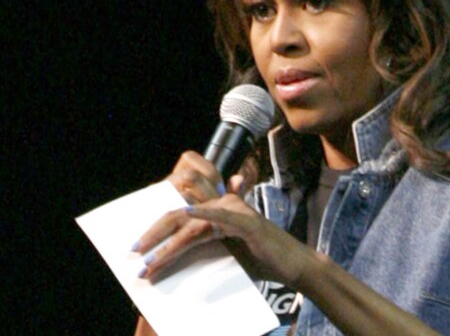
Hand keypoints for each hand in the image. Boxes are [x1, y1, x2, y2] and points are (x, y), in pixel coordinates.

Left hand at [132, 150, 264, 279]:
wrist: (294, 266)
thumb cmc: (262, 261)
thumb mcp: (226, 255)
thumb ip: (204, 249)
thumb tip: (174, 260)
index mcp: (217, 210)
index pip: (180, 217)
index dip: (157, 229)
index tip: (138, 247)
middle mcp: (224, 205)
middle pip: (180, 216)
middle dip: (154, 234)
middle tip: (134, 252)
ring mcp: (235, 211)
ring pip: (193, 226)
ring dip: (168, 245)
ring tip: (149, 262)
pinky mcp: (246, 221)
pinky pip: (220, 217)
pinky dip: (202, 214)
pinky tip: (187, 214)